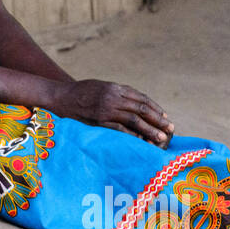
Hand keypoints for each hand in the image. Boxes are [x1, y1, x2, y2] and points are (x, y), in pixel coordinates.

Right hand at [52, 79, 173, 146]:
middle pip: (141, 110)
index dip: (155, 109)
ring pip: (134, 121)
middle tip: (170, 129)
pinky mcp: (98, 122)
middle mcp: (112, 98)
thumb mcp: (101, 86)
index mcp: (115, 88)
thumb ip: (118, 93)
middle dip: (157, 120)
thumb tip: (137, 103)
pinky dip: (132, 136)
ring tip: (161, 138)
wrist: (59, 97)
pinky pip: (119, 130)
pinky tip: (141, 141)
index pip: (141, 99)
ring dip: (150, 130)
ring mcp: (105, 110)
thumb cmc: (81, 92)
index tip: (165, 117)